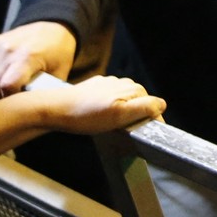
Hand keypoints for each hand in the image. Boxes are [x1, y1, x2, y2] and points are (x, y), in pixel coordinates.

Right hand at [0, 22, 77, 97]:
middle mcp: (8, 51)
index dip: (8, 98)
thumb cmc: (58, 52)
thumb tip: (38, 109)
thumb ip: (46, 90)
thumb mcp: (60, 73)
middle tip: (7, 100)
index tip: (16, 101)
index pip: (6, 85)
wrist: (53, 27)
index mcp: (27, 58)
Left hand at [30, 76, 165, 133]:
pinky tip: (97, 117)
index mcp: (132, 88)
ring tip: (108, 124)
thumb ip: (144, 108)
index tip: (139, 134)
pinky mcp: (95, 88)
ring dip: (122, 113)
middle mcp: (122, 82)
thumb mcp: (120, 115)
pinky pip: (110, 99)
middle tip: (121, 130)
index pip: (154, 105)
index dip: (150, 121)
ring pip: (125, 102)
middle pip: (141, 103)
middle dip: (136, 117)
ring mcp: (108, 84)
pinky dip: (109, 109)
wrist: (54, 109)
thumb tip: (162, 105)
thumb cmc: (85, 116)